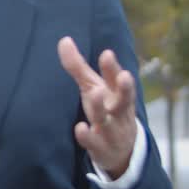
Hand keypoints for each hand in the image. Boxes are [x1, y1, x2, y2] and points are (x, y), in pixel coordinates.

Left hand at [58, 36, 136, 178]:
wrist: (123, 150)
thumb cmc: (106, 108)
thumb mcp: (93, 87)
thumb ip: (78, 66)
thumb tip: (64, 39)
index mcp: (116, 94)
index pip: (116, 79)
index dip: (112, 67)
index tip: (107, 54)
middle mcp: (117, 111)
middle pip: (123, 99)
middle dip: (124, 88)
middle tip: (124, 75)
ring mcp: (110, 130)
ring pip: (107, 120)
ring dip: (101, 108)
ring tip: (94, 93)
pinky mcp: (101, 147)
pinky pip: (95, 143)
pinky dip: (88, 137)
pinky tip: (80, 128)